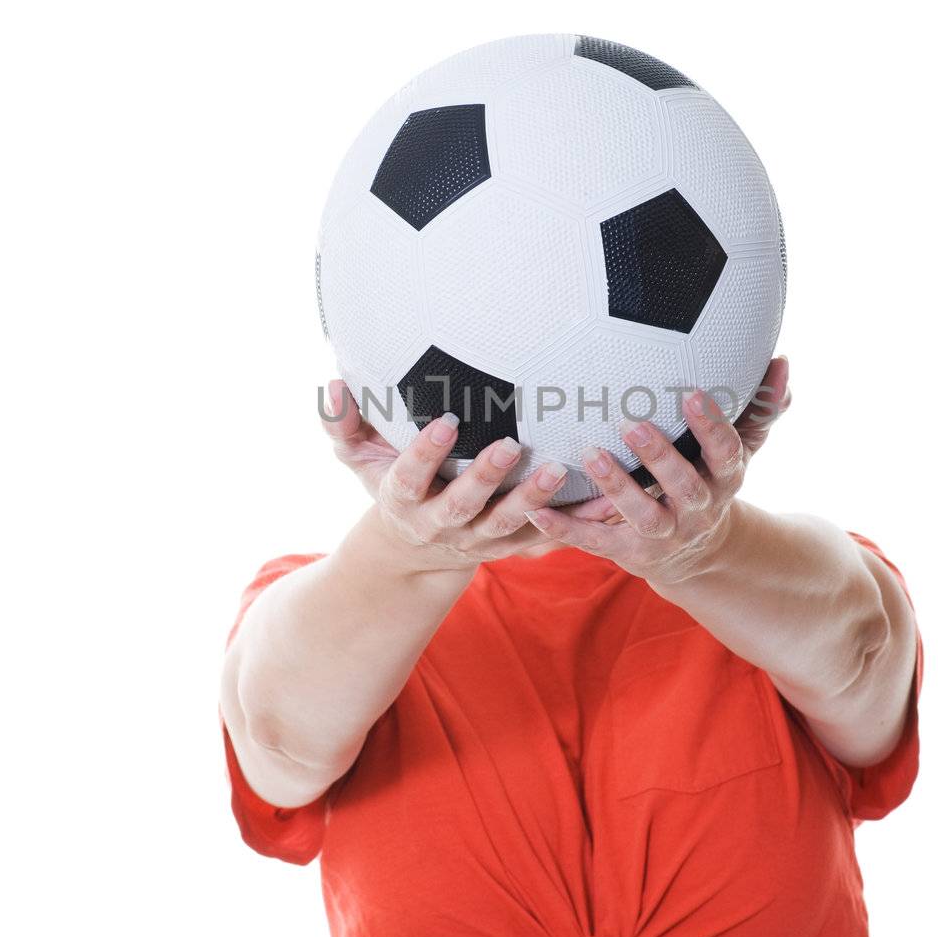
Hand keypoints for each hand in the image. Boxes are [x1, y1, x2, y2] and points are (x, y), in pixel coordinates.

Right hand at [320, 377, 565, 570]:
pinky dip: (573, 525)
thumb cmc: (386, 485)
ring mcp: (477, 541)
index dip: (425, 453)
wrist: (412, 552)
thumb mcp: (356, 459)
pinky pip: (543, 537)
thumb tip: (333, 384)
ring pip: (507, 525)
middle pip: (463, 506)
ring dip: (533, 500)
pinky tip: (604, 505)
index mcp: (402, 502)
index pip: (410, 478)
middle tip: (512, 444)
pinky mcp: (509, 547)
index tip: (446, 422)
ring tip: (561, 470)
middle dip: (486, 478)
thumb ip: (342, 423)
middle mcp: (439, 526)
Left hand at [523, 357, 791, 583]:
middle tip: (632, 422)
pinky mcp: (628, 554)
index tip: (694, 394)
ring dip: (617, 488)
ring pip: (643, 516)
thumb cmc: (709, 481)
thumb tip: (782, 362)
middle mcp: (697, 510)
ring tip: (590, 455)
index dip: (712, 427)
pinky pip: (596, 542)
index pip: (726, 453)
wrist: (697, 553)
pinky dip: (565, 529)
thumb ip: (758, 409)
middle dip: (660, 457)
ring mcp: (663, 536)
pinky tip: (538, 508)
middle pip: (684, 487)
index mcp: (724, 480)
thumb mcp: (737, 451)